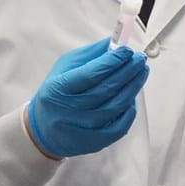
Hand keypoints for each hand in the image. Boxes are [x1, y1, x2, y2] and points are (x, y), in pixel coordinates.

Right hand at [26, 37, 148, 158]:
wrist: (43, 129)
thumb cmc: (55, 93)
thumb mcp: (63, 69)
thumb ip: (89, 55)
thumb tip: (114, 42)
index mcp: (59, 88)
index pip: (89, 74)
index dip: (111, 62)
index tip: (127, 51)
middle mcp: (70, 110)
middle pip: (106, 89)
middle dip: (127, 71)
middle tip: (139, 59)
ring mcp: (83, 128)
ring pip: (115, 107)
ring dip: (132, 88)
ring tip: (141, 72)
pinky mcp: (95, 142)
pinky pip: (119, 126)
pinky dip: (129, 110)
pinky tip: (132, 97)